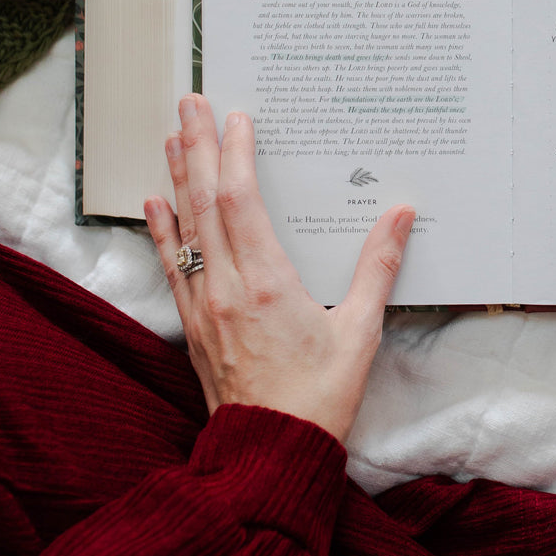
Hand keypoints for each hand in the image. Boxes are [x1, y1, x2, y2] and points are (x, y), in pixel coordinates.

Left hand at [143, 93, 413, 442]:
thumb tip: (400, 215)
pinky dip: (163, 231)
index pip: (241, 201)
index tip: (236, 118)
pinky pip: (173, 266)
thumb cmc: (321, 396)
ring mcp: (203, 306)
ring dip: (176, 178)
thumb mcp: (360, 331)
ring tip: (170, 137)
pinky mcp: (193, 325)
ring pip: (184, 228)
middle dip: (196, 147)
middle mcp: (226, 287)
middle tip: (190, 102)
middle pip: (204, 202)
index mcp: (267, 283)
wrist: (271, 454)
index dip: (234, 154)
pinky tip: (155, 204)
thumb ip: (378, 267)